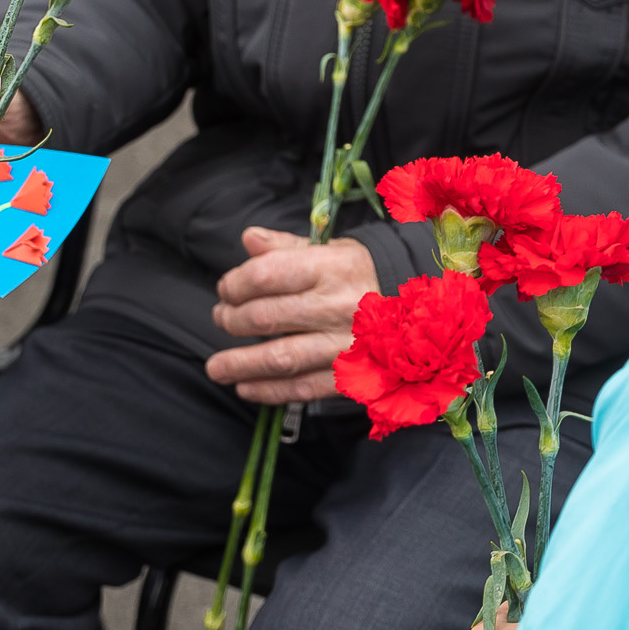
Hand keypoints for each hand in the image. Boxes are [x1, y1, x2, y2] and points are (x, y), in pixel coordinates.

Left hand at [203, 228, 378, 403]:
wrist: (411, 312)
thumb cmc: (357, 276)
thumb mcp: (329, 250)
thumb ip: (285, 246)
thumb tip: (248, 239)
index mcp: (332, 267)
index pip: (268, 273)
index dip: (236, 283)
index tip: (225, 289)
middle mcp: (339, 306)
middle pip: (268, 316)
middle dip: (233, 320)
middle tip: (221, 319)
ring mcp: (344, 344)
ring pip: (281, 358)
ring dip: (241, 364)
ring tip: (216, 367)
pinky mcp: (349, 376)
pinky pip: (301, 388)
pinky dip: (268, 390)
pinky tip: (245, 387)